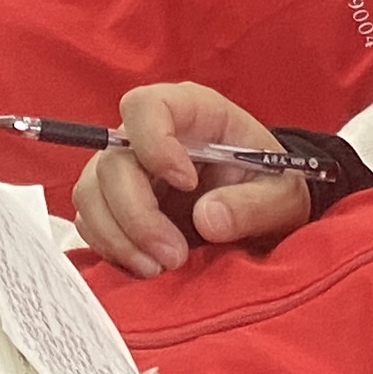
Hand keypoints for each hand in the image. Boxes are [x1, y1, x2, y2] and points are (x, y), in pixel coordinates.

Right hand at [68, 82, 317, 279]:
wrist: (264, 212)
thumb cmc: (271, 188)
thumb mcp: (282, 196)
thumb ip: (253, 205)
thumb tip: (208, 218)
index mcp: (191, 111)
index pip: (146, 106)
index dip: (154, 142)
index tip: (186, 183)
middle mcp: (148, 135)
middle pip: (112, 161)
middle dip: (136, 215)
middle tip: (173, 256)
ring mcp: (127, 168)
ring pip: (92, 192)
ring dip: (118, 236)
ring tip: (159, 267)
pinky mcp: (115, 202)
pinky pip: (90, 220)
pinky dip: (111, 246)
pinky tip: (146, 264)